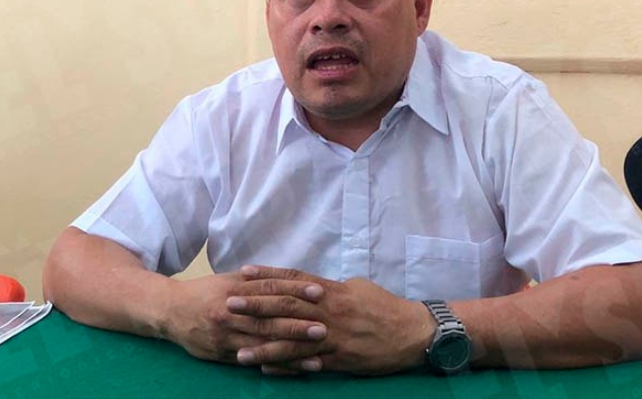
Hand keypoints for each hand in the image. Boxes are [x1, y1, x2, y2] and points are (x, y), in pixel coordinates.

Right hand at [160, 272, 327, 364]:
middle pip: (268, 320)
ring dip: (292, 351)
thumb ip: (255, 281)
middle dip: (297, 325)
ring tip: (317, 355)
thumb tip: (288, 278)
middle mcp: (230, 313)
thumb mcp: (228, 280)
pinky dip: (276, 365)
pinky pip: (253, 361)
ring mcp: (226, 336)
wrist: (170, 311)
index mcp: (234, 289)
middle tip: (323, 328)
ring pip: (263, 344)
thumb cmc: (204, 292)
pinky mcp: (223, 354)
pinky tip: (294, 368)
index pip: (270, 289)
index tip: (319, 292)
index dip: (295, 290)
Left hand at [227, 266, 433, 375]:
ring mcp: (333, 337)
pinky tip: (267, 368)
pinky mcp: (339, 359)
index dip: (269, 276)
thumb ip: (330, 288)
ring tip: (238, 350)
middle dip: (256, 307)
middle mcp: (329, 312)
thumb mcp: (357, 288)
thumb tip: (309, 286)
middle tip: (229, 304)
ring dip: (264, 346)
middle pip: (287, 308)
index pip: (294, 280)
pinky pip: (308, 363)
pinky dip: (287, 366)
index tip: (244, 273)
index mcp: (332, 291)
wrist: (413, 332)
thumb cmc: (384, 306)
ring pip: (293, 341)